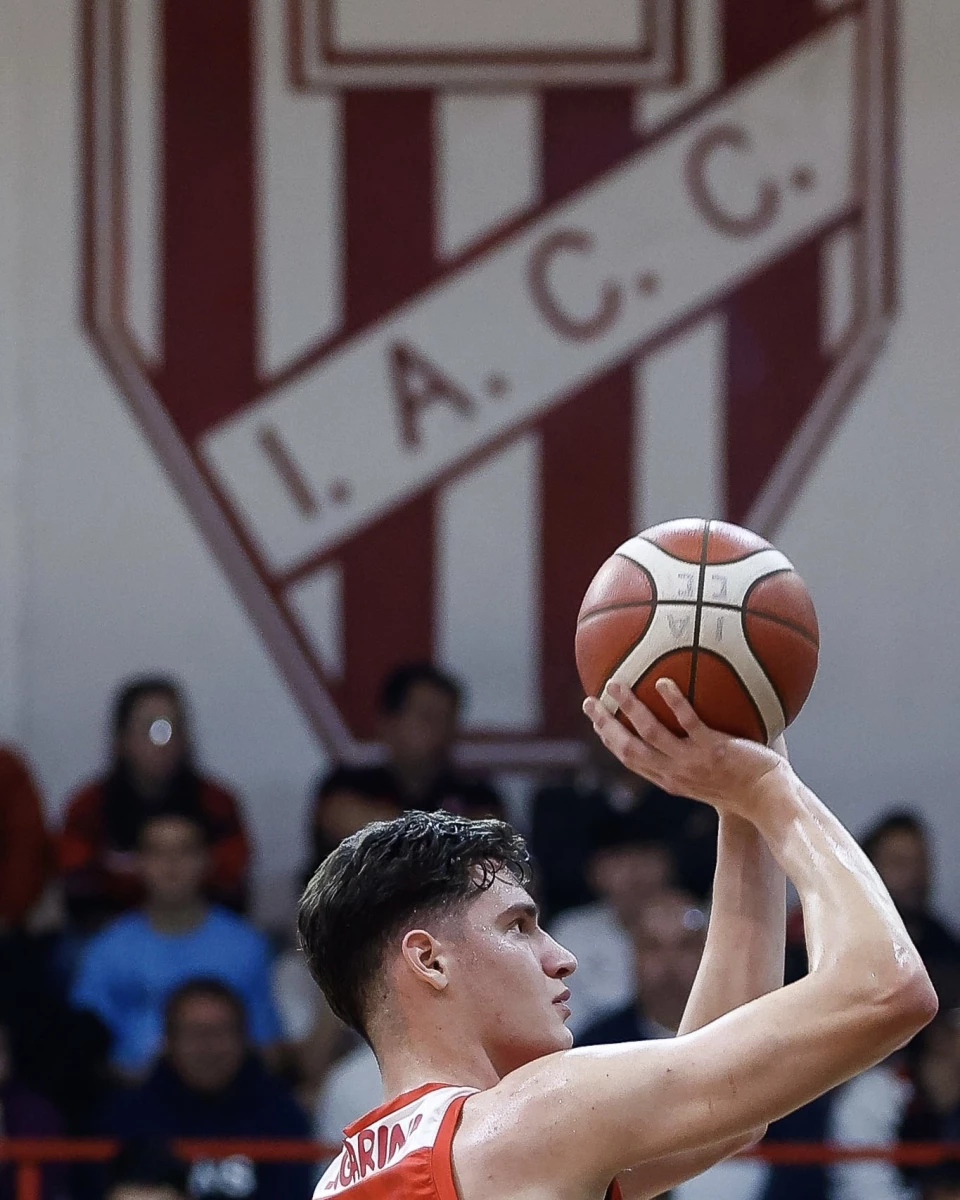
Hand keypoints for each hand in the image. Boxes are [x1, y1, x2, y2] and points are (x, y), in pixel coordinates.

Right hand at [582, 679, 788, 815]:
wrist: (771, 802)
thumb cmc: (748, 787)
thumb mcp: (712, 776)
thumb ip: (698, 753)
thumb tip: (697, 717)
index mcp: (671, 779)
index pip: (630, 760)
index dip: (609, 739)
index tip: (596, 721)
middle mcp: (675, 773)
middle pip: (627, 748)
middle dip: (605, 725)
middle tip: (590, 701)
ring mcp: (692, 762)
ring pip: (649, 733)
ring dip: (628, 708)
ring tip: (615, 684)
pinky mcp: (713, 750)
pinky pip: (689, 722)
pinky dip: (674, 702)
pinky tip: (663, 682)